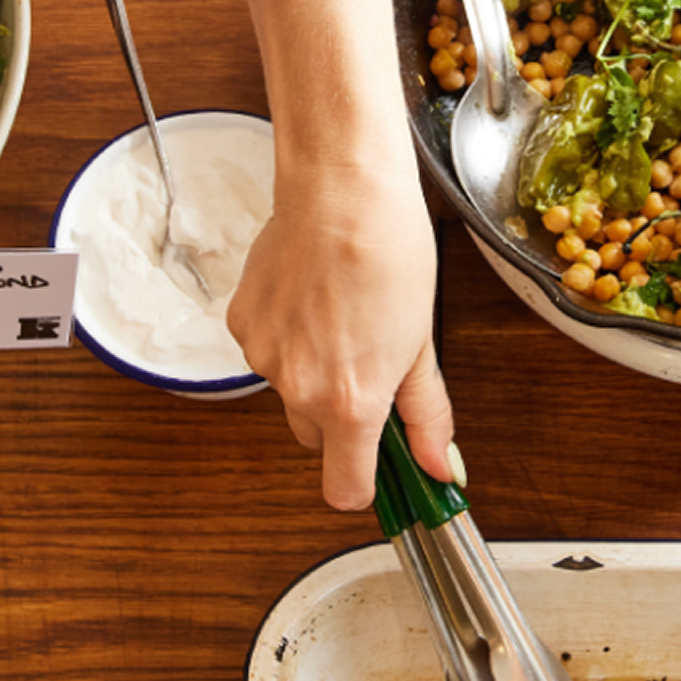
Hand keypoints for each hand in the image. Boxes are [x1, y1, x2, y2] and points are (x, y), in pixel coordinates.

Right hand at [227, 170, 456, 509]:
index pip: (344, 490)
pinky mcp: (241, 325)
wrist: (342, 190)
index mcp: (349, 402)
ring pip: (291, 393)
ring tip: (342, 316)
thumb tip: (439, 466)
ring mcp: (263, 357)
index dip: (365, 484)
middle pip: (317, 439)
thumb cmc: (390, 252)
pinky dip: (289, 339)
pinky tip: (313, 299)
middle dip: (342, 418)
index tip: (381, 466)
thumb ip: (426, 414)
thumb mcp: (422, 343)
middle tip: (370, 365)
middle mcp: (298, 388)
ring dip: (313, 373)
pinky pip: (268, 353)